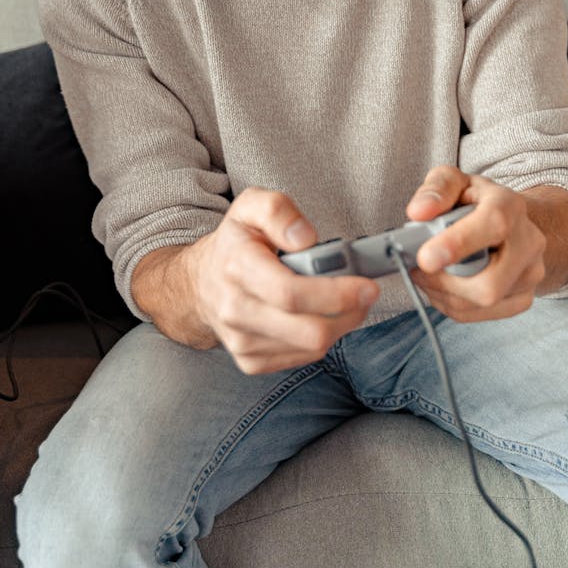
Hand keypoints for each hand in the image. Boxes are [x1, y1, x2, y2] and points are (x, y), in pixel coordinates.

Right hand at [135, 189, 378, 374]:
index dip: (336, 294)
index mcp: (238, 267)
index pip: (291, 293)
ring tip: (343, 300)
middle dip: (349, 313)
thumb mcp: (251, 205)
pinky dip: (321, 337)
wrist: (200, 283)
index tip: (367, 286)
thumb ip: (278, 210)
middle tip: (366, 293)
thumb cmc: (235, 242)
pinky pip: (303, 358)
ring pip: (311, 347)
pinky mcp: (251, 362)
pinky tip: (319, 315)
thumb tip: (306, 238)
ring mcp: (242, 341)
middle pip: (309, 331)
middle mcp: (236, 310)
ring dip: (340, 324)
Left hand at [405, 166, 546, 323]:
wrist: (511, 223)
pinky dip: (453, 305)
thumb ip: (436, 190)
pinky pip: (480, 315)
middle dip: (444, 281)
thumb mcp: (454, 181)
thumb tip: (418, 212)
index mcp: (510, 206)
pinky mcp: (523, 298)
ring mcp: (530, 274)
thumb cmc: (476, 202)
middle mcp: (528, 241)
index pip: (493, 225)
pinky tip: (444, 285)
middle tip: (418, 267)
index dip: (458, 244)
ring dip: (442, 293)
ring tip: (428, 273)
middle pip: (490, 283)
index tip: (426, 258)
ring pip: (481, 303)